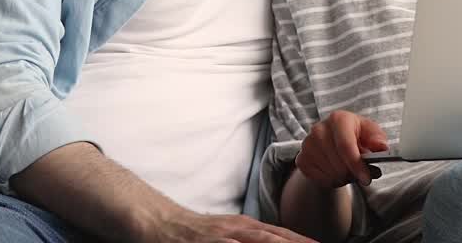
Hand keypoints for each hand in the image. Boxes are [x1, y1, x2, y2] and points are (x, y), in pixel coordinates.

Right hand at [142, 208, 318, 242]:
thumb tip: (278, 241)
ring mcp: (221, 238)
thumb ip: (251, 239)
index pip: (281, 235)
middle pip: (275, 240)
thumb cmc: (196, 233)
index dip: (302, 241)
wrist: (159, 221)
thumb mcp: (228, 233)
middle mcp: (237, 230)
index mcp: (245, 226)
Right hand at [296, 110, 387, 187]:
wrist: (333, 142)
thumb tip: (382, 147)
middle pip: (339, 163)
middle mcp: (319, 129)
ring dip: (344, 178)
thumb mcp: (370, 133)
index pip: (346, 145)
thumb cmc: (356, 136)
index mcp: (338, 118)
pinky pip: (320, 179)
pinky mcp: (301, 159)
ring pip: (331, 174)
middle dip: (353, 173)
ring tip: (348, 170)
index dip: (357, 164)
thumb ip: (378, 139)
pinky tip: (336, 172)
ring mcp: (307, 144)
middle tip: (359, 172)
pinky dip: (332, 181)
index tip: (366, 179)